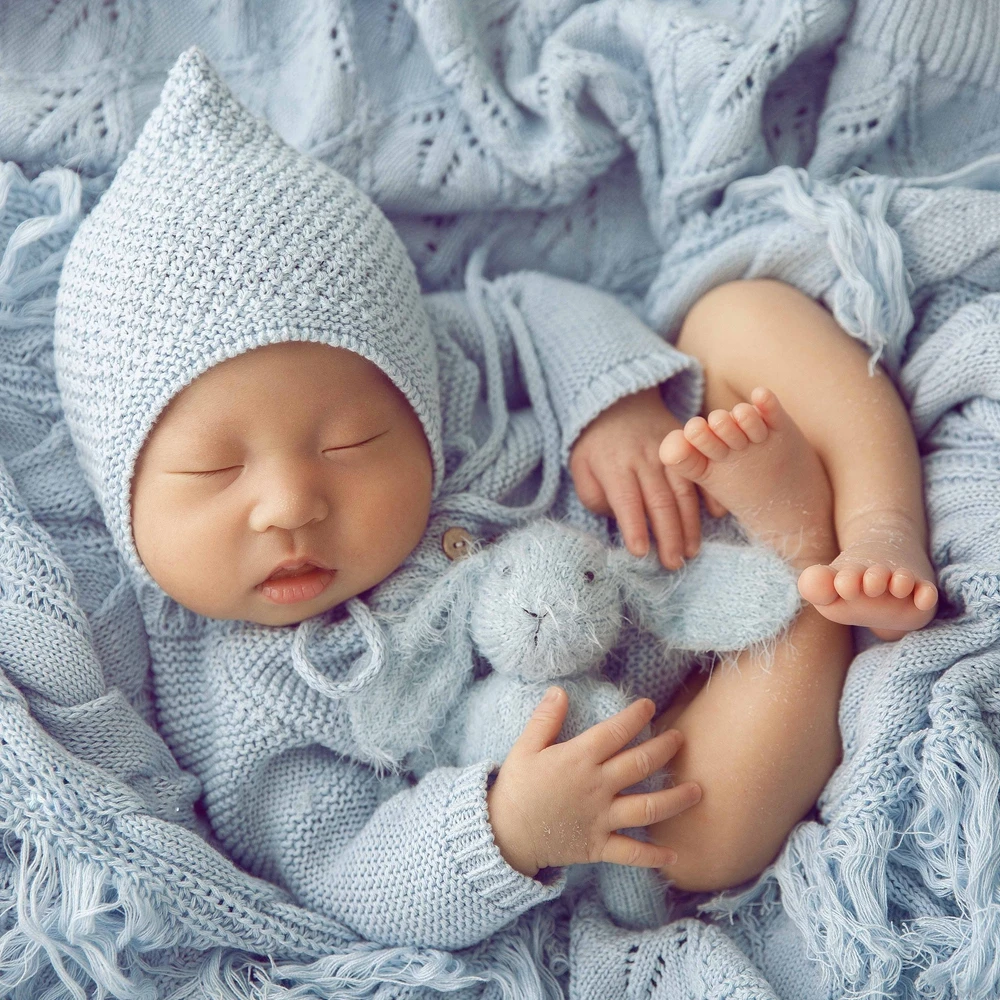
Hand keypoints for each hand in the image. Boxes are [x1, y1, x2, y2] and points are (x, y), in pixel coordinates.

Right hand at [486, 687, 701, 876]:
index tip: (649, 705)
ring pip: (647, 808)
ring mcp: (600, 818)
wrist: (504, 834)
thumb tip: (560, 691)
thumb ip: (545, 719)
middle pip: (640, 764)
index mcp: (578, 759)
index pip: (615, 732)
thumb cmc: (516, 788)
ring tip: (697, 790)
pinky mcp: (598, 846)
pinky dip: (653, 856)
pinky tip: (674, 856)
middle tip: (681, 738)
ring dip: (675, 799)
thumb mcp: (525, 748)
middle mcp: (596, 787)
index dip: (635, 716)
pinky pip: (631, 852)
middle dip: (665, 748)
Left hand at [569, 387, 726, 568]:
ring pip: (684, 490)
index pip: (626, 500)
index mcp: (614, 465)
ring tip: (692, 551)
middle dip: (669, 535)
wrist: (620, 403)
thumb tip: (616, 518)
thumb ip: (593, 495)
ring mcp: (670, 451)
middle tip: (674, 563)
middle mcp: (644, 458)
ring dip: (690, 524)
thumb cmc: (597, 446)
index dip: (634, 527)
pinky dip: (712, 493)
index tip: (641, 553)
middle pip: (660, 501)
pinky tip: (717, 516)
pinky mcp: (687, 446)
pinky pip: (703, 471)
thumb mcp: (581, 467)